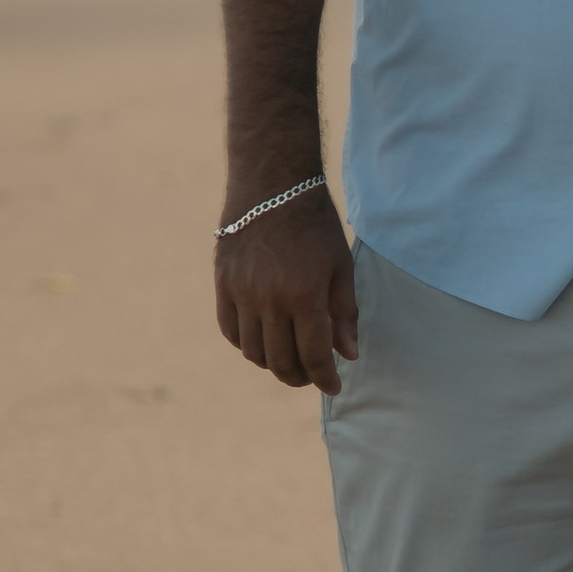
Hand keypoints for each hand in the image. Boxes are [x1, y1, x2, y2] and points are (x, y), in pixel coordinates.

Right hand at [215, 187, 358, 394]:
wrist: (272, 186)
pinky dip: (246, 344)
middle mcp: (269, 299)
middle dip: (299, 377)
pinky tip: (263, 340)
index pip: (314, 355)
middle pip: (280, 360)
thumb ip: (344, 313)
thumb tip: (349, 355)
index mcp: (304, 295)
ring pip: (252, 351)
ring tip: (289, 359)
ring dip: (272, 363)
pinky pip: (230, 330)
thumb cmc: (315, 225)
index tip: (334, 386)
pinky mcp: (223, 283)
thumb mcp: (341, 267)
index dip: (325, 378)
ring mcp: (241, 292)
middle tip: (311, 376)